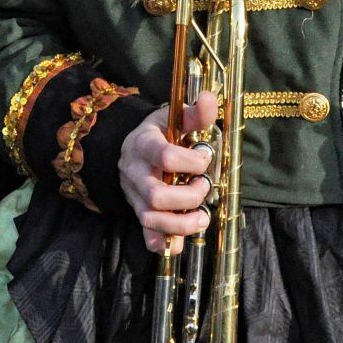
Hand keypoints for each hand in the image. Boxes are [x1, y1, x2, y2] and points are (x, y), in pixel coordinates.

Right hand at [118, 92, 218, 253]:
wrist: (131, 148)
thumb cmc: (159, 133)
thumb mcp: (173, 117)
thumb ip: (194, 113)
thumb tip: (211, 98)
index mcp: (144, 144)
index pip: (164, 156)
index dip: (191, 162)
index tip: (205, 158)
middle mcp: (135, 172)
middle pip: (156, 195)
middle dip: (187, 197)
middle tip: (204, 188)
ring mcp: (134, 195)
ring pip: (150, 218)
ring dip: (180, 224)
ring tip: (202, 218)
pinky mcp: (138, 212)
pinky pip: (145, 234)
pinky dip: (162, 243)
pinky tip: (178, 244)